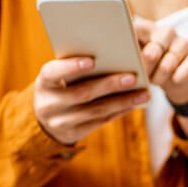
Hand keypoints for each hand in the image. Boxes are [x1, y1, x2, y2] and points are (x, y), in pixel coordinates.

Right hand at [34, 57, 149, 144]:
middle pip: (82, 94)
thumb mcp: (58, 76)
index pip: (52, 72)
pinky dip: (121, 111)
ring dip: (123, 101)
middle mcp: (49, 104)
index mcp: (43, 83)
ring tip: (144, 93)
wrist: (45, 120)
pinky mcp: (74, 134)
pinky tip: (136, 103)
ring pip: (96, 111)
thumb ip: (75, 66)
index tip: (92, 60)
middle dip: (109, 85)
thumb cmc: (59, 86)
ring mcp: (60, 122)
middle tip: (132, 76)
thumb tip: (112, 52)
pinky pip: (101, 121)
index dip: (70, 67)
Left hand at [133, 18, 187, 105]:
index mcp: (146, 29)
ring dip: (162, 74)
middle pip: (157, 44)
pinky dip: (180, 75)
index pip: (138, 29)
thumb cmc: (149, 69)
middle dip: (149, 62)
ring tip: (155, 82)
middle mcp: (166, 32)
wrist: (174, 80)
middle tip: (143, 75)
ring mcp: (182, 43)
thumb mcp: (136, 63)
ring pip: (172, 57)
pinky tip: (175, 80)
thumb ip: (127, 57)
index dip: (132, 42)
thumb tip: (116, 59)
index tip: (128, 56)